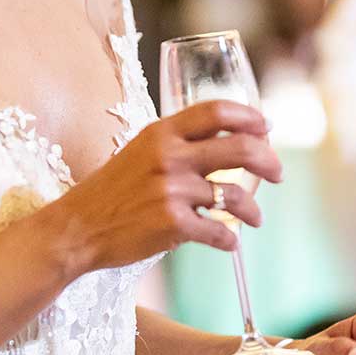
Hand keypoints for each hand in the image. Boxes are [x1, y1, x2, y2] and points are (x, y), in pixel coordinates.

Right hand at [49, 101, 282, 272]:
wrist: (78, 228)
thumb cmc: (111, 191)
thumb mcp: (140, 151)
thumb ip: (176, 144)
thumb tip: (223, 142)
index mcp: (162, 132)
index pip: (216, 111)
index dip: (249, 117)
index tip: (267, 127)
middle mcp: (170, 156)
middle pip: (239, 148)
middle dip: (268, 161)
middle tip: (277, 173)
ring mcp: (172, 190)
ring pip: (234, 195)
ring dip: (252, 210)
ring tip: (255, 219)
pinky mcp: (172, 224)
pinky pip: (218, 231)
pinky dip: (229, 240)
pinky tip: (229, 242)